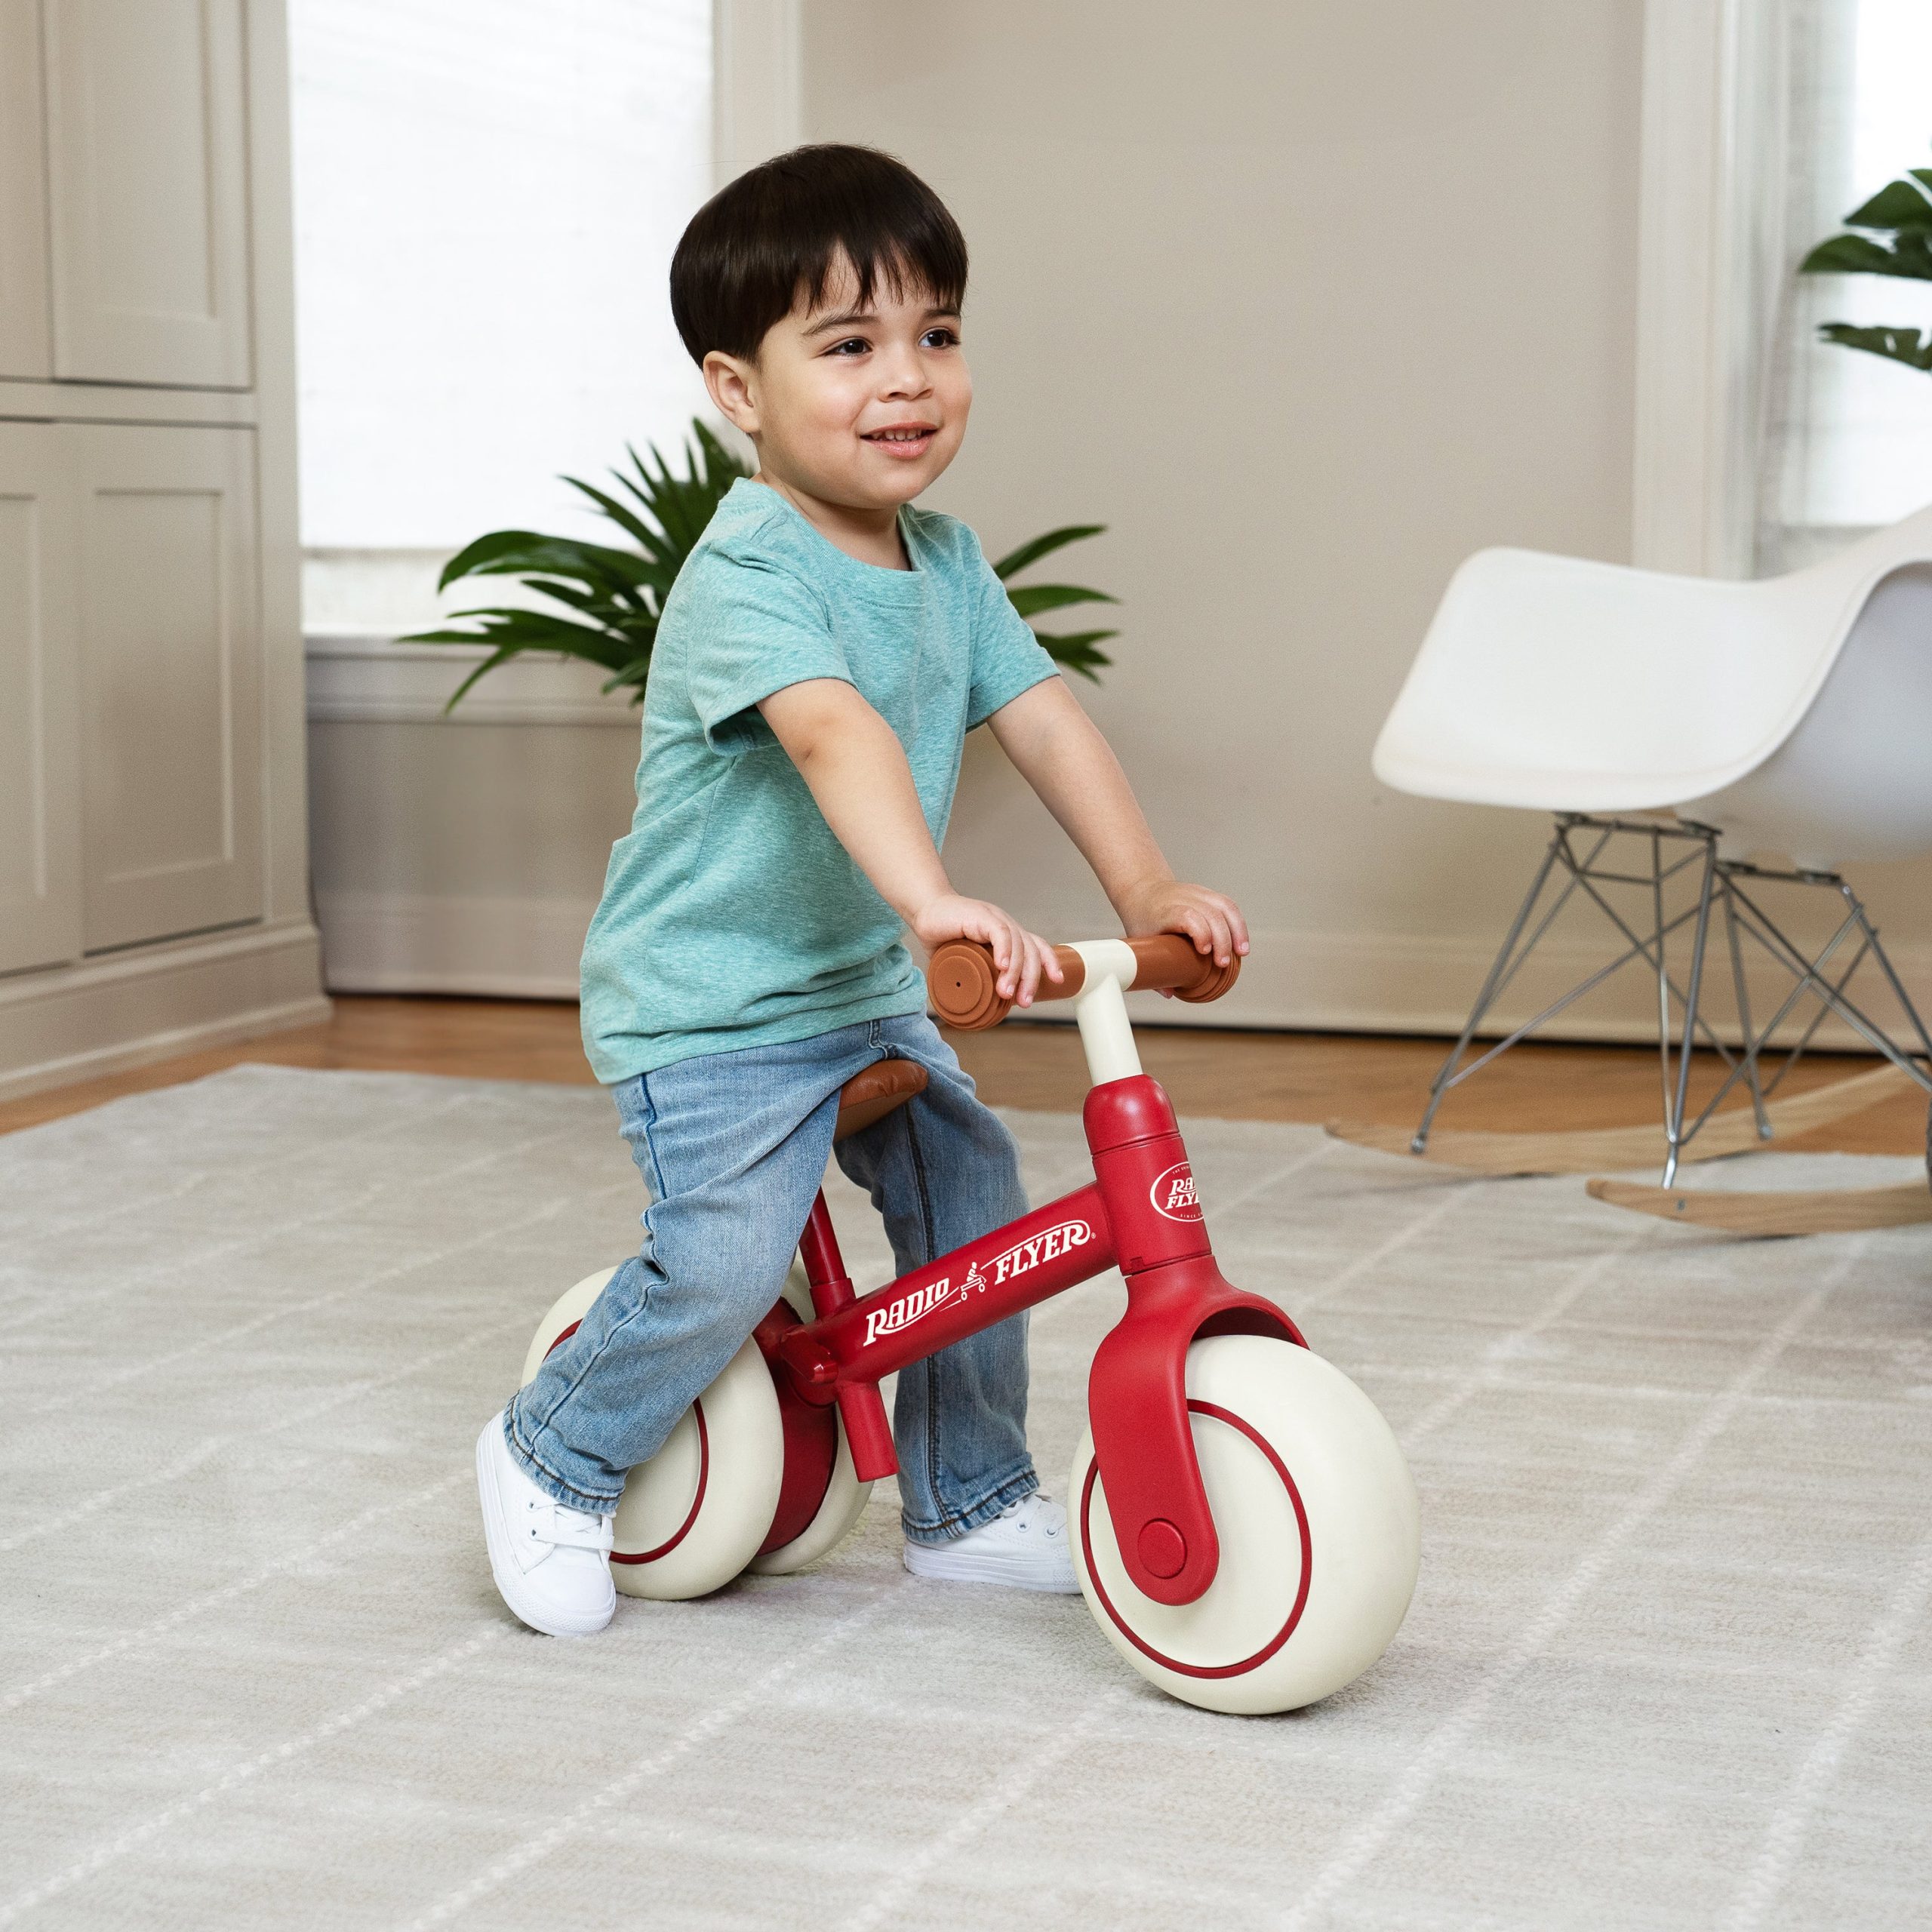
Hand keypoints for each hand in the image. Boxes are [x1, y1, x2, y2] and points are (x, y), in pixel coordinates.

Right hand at [912, 894, 1065, 1007]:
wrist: (924, 911)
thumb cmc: (944, 935)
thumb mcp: (965, 960)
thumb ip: (974, 977)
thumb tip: (974, 1005)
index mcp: (1007, 935)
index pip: (1037, 947)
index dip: (1049, 963)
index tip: (1056, 981)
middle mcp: (1006, 925)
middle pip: (1031, 951)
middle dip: (1031, 979)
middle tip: (1024, 1002)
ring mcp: (995, 919)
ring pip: (1017, 946)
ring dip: (1015, 972)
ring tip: (1007, 993)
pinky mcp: (981, 916)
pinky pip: (999, 933)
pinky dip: (1004, 950)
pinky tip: (1001, 966)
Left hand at [1115, 879, 1249, 995]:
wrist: (1143, 890)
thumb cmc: (1142, 918)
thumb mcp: (1139, 942)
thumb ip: (1151, 969)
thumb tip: (1169, 993)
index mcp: (1165, 910)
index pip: (1187, 915)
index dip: (1200, 932)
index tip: (1204, 951)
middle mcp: (1184, 898)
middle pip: (1211, 913)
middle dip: (1222, 940)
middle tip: (1222, 964)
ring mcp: (1198, 893)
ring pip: (1225, 907)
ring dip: (1238, 931)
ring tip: (1241, 953)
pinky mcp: (1208, 894)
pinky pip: (1229, 906)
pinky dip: (1238, 925)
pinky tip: (1240, 943)